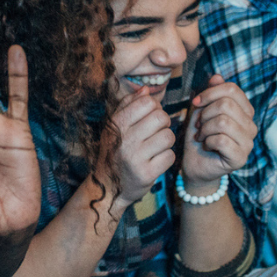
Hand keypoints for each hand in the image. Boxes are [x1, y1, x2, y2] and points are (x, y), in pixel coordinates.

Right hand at [106, 88, 176, 204]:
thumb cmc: (114, 151)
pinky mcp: (146, 174)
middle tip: (157, 132)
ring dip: (166, 142)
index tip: (150, 118)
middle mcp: (124, 139)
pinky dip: (166, 158)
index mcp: (116, 124)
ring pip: (168, 137)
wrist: (107, 186)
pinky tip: (156, 161)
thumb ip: (128, 105)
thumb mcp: (115, 126)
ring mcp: (135, 158)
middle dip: (164, 124)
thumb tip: (145, 90)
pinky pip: (170, 156)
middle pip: (161, 118)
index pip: (147, 102)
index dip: (155, 108)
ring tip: (156, 147)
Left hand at [180, 75, 255, 188]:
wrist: (194, 164)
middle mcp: (251, 126)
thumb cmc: (199, 136)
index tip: (196, 102)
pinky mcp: (240, 158)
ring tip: (202, 136)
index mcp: (244, 111)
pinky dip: (207, 142)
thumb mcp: (201, 110)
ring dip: (205, 129)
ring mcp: (248, 143)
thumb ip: (210, 94)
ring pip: (223, 122)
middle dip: (205, 113)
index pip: (232, 90)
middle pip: (226, 105)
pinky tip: (207, 146)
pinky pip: (221, 140)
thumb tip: (217, 76)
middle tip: (200, 125)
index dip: (210, 93)